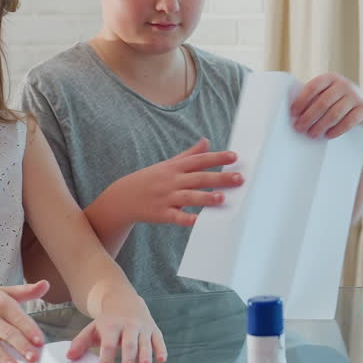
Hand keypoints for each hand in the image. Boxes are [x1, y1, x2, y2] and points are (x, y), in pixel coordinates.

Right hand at [0, 280, 48, 362]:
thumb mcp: (4, 292)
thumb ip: (26, 291)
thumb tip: (46, 284)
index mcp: (1, 305)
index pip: (18, 318)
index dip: (29, 330)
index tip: (40, 341)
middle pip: (7, 334)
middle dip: (21, 346)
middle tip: (33, 357)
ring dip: (2, 358)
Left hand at [67, 292, 165, 362]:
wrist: (124, 299)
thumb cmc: (107, 321)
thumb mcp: (92, 328)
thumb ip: (80, 342)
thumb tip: (69, 357)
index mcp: (111, 326)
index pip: (108, 344)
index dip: (106, 359)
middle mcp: (128, 325)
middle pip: (129, 343)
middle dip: (129, 359)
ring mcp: (142, 327)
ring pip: (145, 341)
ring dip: (146, 354)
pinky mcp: (154, 329)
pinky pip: (159, 339)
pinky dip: (161, 349)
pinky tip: (162, 360)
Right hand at [113, 139, 242, 226]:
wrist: (122, 197)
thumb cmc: (149, 180)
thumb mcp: (168, 164)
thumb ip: (189, 155)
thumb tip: (206, 141)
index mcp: (175, 167)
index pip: (199, 161)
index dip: (217, 158)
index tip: (235, 157)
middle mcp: (172, 181)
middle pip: (199, 178)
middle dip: (220, 178)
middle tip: (239, 179)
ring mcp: (166, 197)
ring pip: (189, 197)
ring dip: (206, 197)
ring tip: (223, 198)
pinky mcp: (162, 214)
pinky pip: (176, 217)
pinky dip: (188, 219)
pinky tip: (200, 221)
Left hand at [290, 73, 362, 138]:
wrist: (362, 110)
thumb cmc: (335, 104)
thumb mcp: (325, 96)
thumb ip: (312, 99)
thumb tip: (291, 114)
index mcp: (330, 78)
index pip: (313, 87)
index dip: (302, 100)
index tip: (293, 113)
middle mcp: (344, 84)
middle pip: (323, 102)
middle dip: (309, 116)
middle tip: (299, 128)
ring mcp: (356, 96)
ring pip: (335, 113)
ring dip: (321, 125)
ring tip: (311, 135)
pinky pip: (349, 121)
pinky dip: (337, 130)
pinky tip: (328, 136)